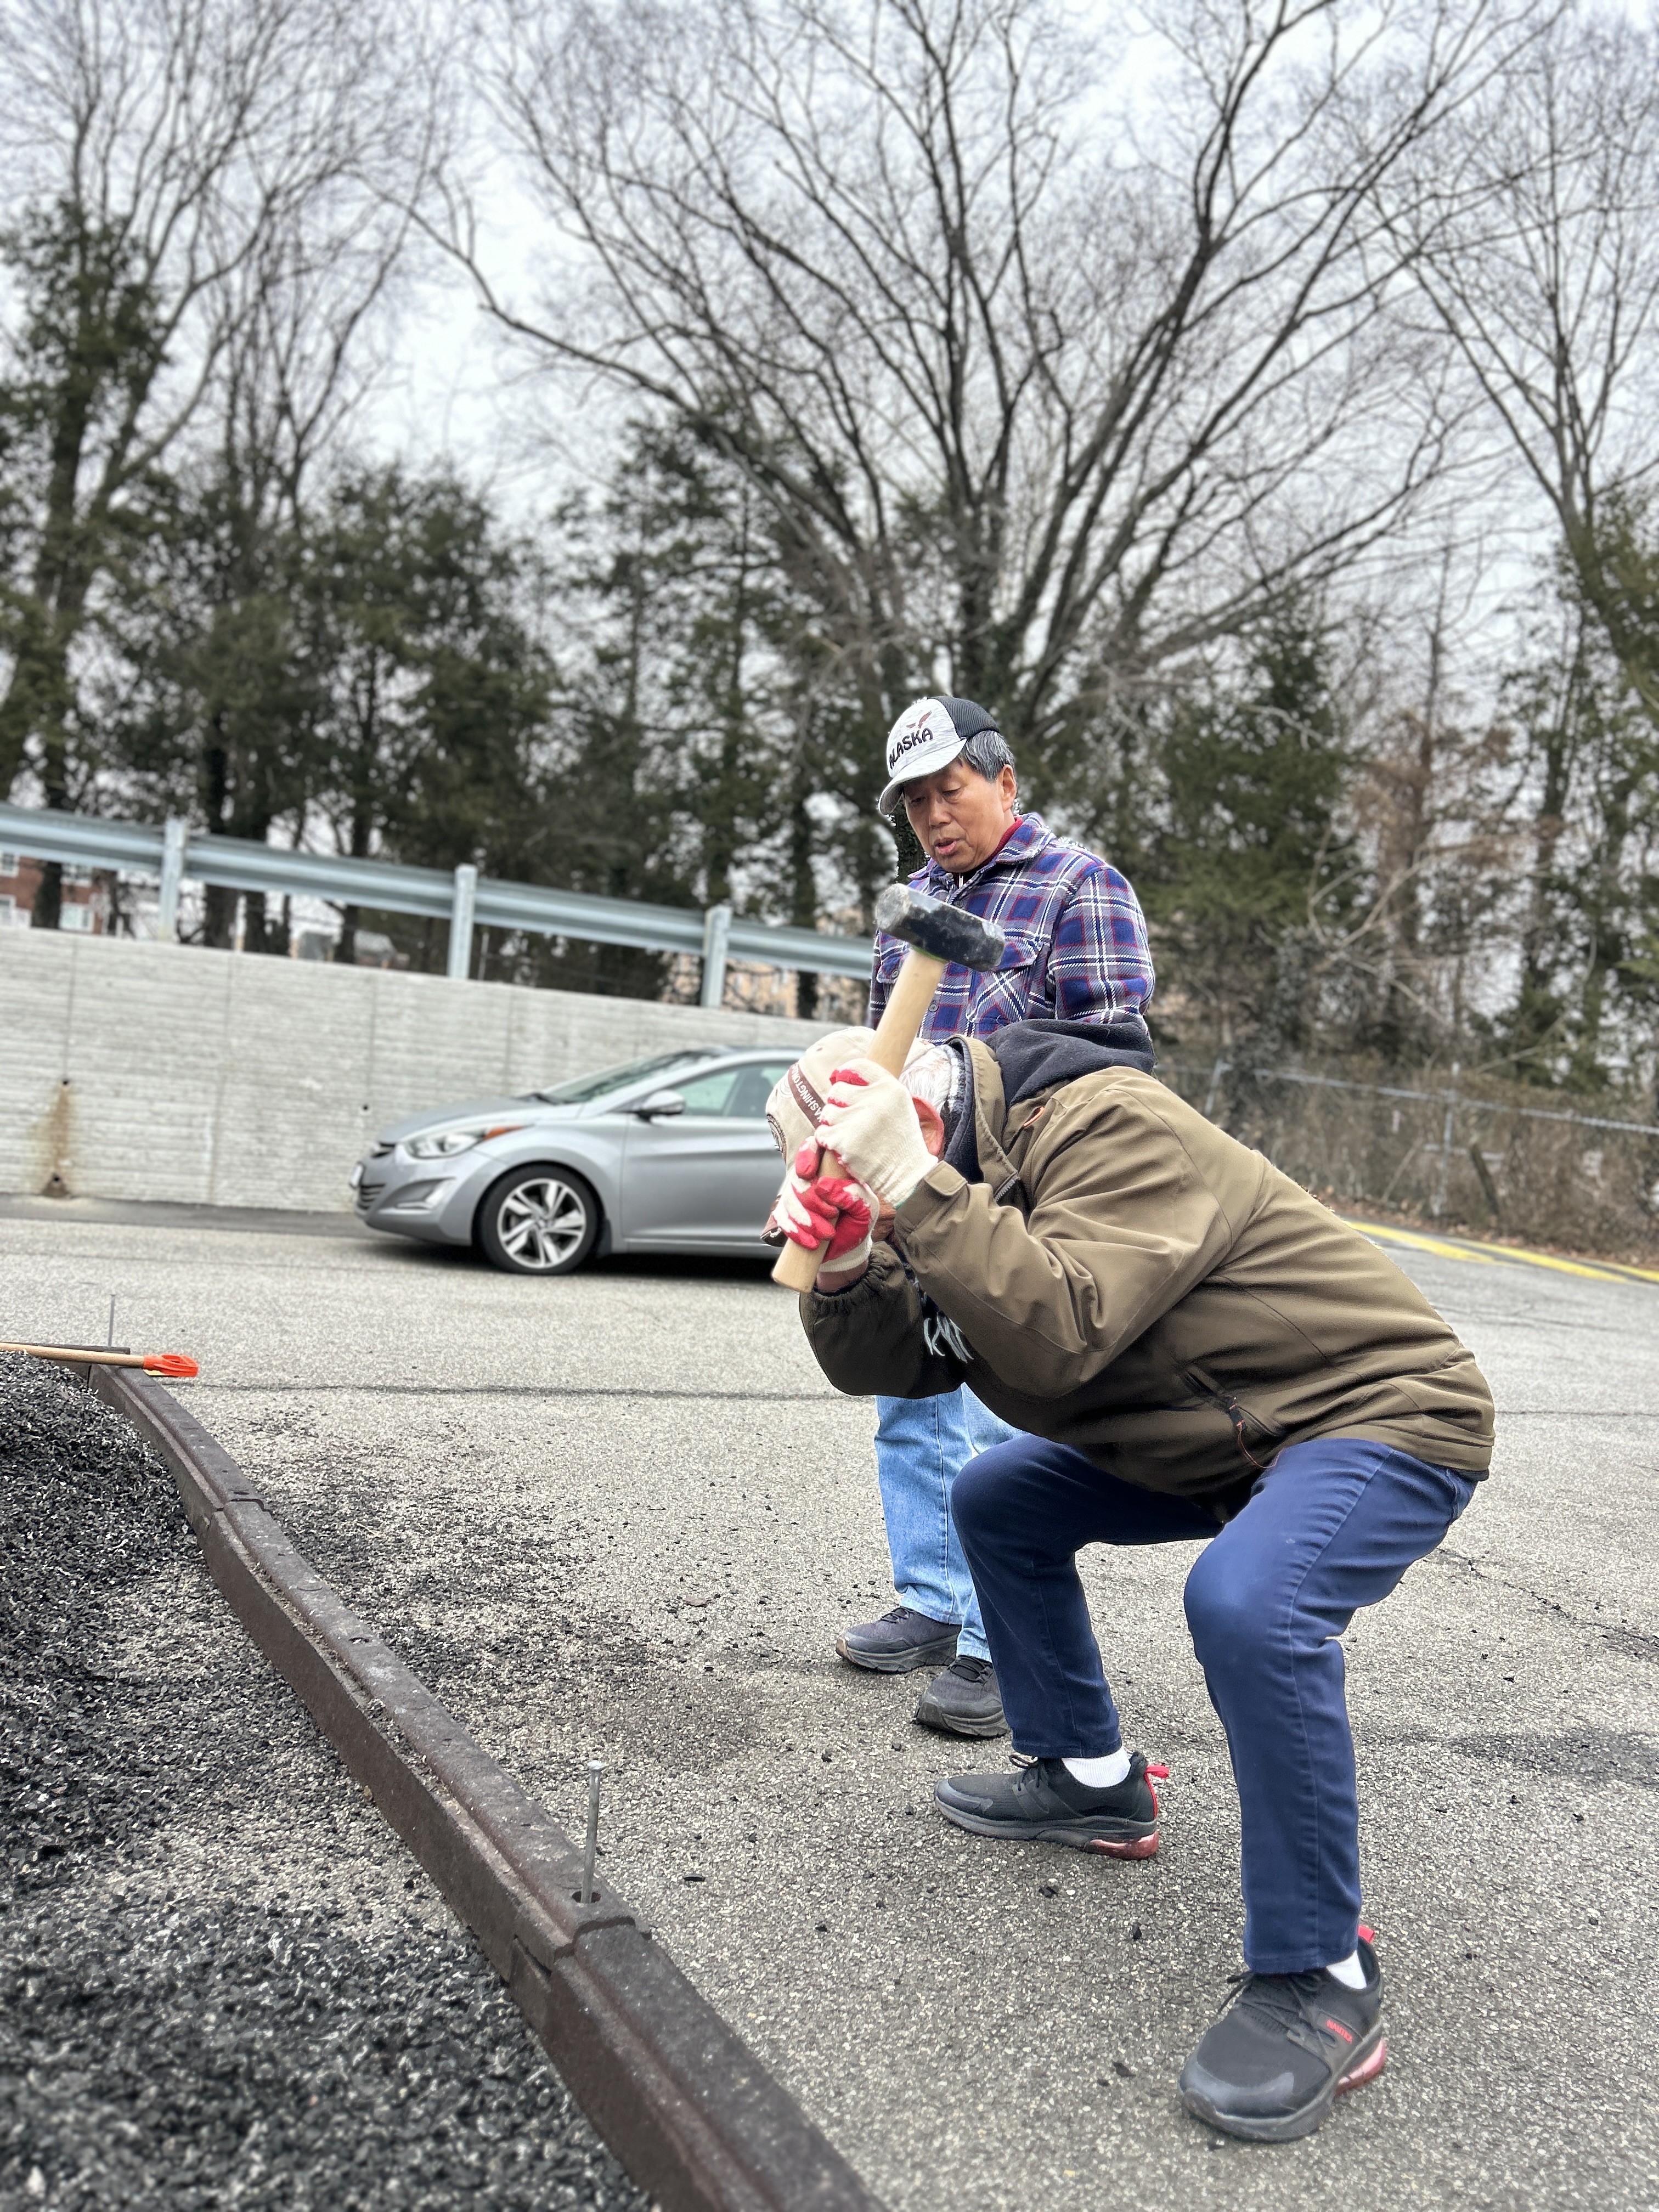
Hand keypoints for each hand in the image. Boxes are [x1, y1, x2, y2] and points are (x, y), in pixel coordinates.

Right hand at [771, 1143, 873, 1273]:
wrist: (849, 1245)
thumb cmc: (859, 1221)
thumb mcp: (866, 1208)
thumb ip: (852, 1194)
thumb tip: (824, 1185)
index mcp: (832, 1167)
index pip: (812, 1146)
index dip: (806, 1155)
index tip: (808, 1173)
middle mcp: (811, 1177)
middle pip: (797, 1178)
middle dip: (811, 1200)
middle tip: (831, 1213)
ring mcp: (796, 1195)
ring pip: (788, 1199)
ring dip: (806, 1220)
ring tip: (827, 1233)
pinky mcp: (787, 1213)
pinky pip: (781, 1218)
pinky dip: (795, 1232)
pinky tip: (812, 1242)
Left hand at [814, 1060, 933, 1210]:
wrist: (905, 1175)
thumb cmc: (900, 1139)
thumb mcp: (899, 1105)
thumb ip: (876, 1089)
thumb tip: (842, 1076)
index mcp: (891, 1088)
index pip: (858, 1066)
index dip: (844, 1072)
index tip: (838, 1077)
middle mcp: (874, 1101)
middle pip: (836, 1090)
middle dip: (838, 1104)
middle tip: (850, 1119)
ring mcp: (857, 1121)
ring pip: (826, 1112)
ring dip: (833, 1124)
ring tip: (851, 1136)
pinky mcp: (843, 1141)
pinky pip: (822, 1133)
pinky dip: (828, 1140)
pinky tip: (845, 1147)